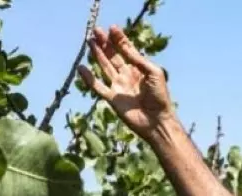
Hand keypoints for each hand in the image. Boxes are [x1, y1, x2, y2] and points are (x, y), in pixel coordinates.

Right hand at [77, 25, 176, 141]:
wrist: (157, 121)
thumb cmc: (160, 97)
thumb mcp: (153, 72)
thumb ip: (138, 59)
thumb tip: (124, 46)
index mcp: (140, 69)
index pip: (127, 50)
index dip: (119, 39)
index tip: (112, 27)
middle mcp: (128, 76)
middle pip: (114, 56)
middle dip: (105, 43)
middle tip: (96, 30)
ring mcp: (119, 87)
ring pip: (105, 67)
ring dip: (98, 54)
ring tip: (90, 41)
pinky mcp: (112, 99)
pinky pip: (97, 87)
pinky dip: (89, 78)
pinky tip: (81, 68)